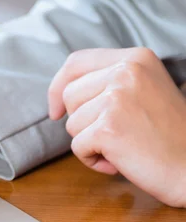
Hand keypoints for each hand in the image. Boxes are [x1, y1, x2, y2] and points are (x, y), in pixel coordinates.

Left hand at [48, 48, 185, 207]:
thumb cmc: (167, 136)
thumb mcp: (143, 91)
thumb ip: (110, 82)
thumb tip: (61, 93)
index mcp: (135, 59)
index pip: (76, 62)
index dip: (58, 86)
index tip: (55, 110)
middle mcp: (126, 72)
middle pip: (69, 95)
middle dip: (81, 121)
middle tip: (114, 134)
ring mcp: (117, 99)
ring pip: (71, 124)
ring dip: (90, 143)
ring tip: (123, 147)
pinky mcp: (108, 128)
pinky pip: (78, 147)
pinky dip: (92, 160)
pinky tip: (119, 162)